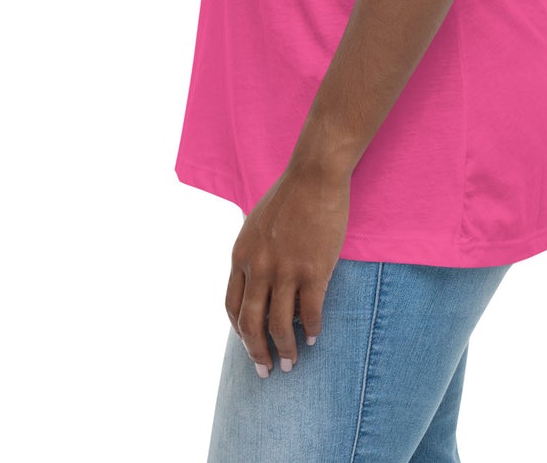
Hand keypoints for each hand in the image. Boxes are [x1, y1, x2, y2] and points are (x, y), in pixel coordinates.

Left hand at [225, 164, 349, 376]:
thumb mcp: (256, 226)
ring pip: (280, 324)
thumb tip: (255, 286)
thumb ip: (252, 256)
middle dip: (257, 352)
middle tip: (266, 371)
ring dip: (285, 349)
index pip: (232, 306)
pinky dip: (311, 330)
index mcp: (241, 255)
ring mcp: (286, 269)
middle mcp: (259, 266)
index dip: (240, 332)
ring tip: (291, 363)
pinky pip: (311, 311)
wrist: (314, 175)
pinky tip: (314, 338)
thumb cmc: (288, 197)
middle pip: (251, 323)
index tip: (251, 344)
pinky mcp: (313, 268)